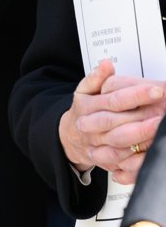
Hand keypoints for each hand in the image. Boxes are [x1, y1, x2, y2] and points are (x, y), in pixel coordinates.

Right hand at [58, 60, 164, 182]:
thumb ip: (96, 77)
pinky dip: (134, 159)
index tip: (156, 90)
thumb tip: (106, 64)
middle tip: (164, 111)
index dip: (135, 95)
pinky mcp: (103, 160)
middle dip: (142, 117)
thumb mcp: (84, 90)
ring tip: (159, 128)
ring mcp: (96, 145)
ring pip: (118, 144)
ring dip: (141, 138)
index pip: (113, 100)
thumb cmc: (83, 111)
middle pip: (116, 122)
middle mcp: (90, 127)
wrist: (70, 138)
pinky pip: (119, 162)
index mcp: (87, 107)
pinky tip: (149, 150)